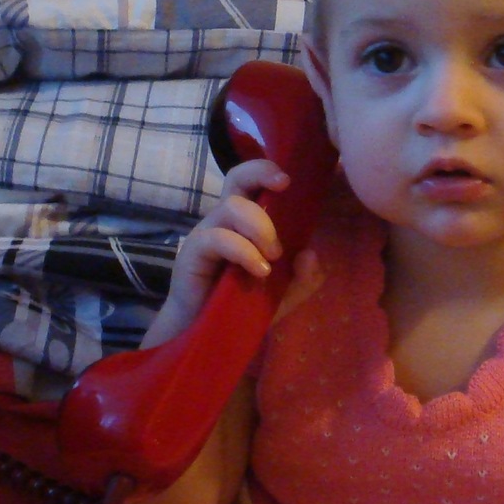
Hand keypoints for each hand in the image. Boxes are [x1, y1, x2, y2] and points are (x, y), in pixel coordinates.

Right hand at [145, 158, 289, 345]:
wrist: (205, 333)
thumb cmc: (242, 305)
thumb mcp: (284, 295)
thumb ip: (303, 278)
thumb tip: (309, 255)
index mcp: (245, 222)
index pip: (251, 181)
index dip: (266, 170)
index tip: (287, 180)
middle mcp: (224, 220)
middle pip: (236, 178)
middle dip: (261, 175)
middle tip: (283, 189)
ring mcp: (207, 233)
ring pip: (231, 206)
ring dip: (260, 227)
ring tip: (272, 256)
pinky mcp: (193, 252)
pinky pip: (218, 238)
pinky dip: (243, 251)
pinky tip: (259, 271)